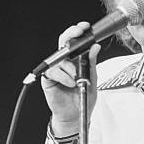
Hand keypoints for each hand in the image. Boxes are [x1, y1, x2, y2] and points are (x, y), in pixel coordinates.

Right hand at [41, 21, 100, 135]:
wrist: (76, 116)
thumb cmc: (83, 98)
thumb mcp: (92, 79)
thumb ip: (92, 63)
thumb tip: (95, 47)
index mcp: (76, 60)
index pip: (74, 41)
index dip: (78, 32)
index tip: (85, 27)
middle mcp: (65, 62)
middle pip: (63, 42)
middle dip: (71, 35)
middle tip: (79, 33)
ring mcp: (56, 70)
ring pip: (59, 58)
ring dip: (70, 66)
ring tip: (77, 78)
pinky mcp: (48, 79)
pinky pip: (53, 72)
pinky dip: (63, 76)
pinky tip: (70, 83)